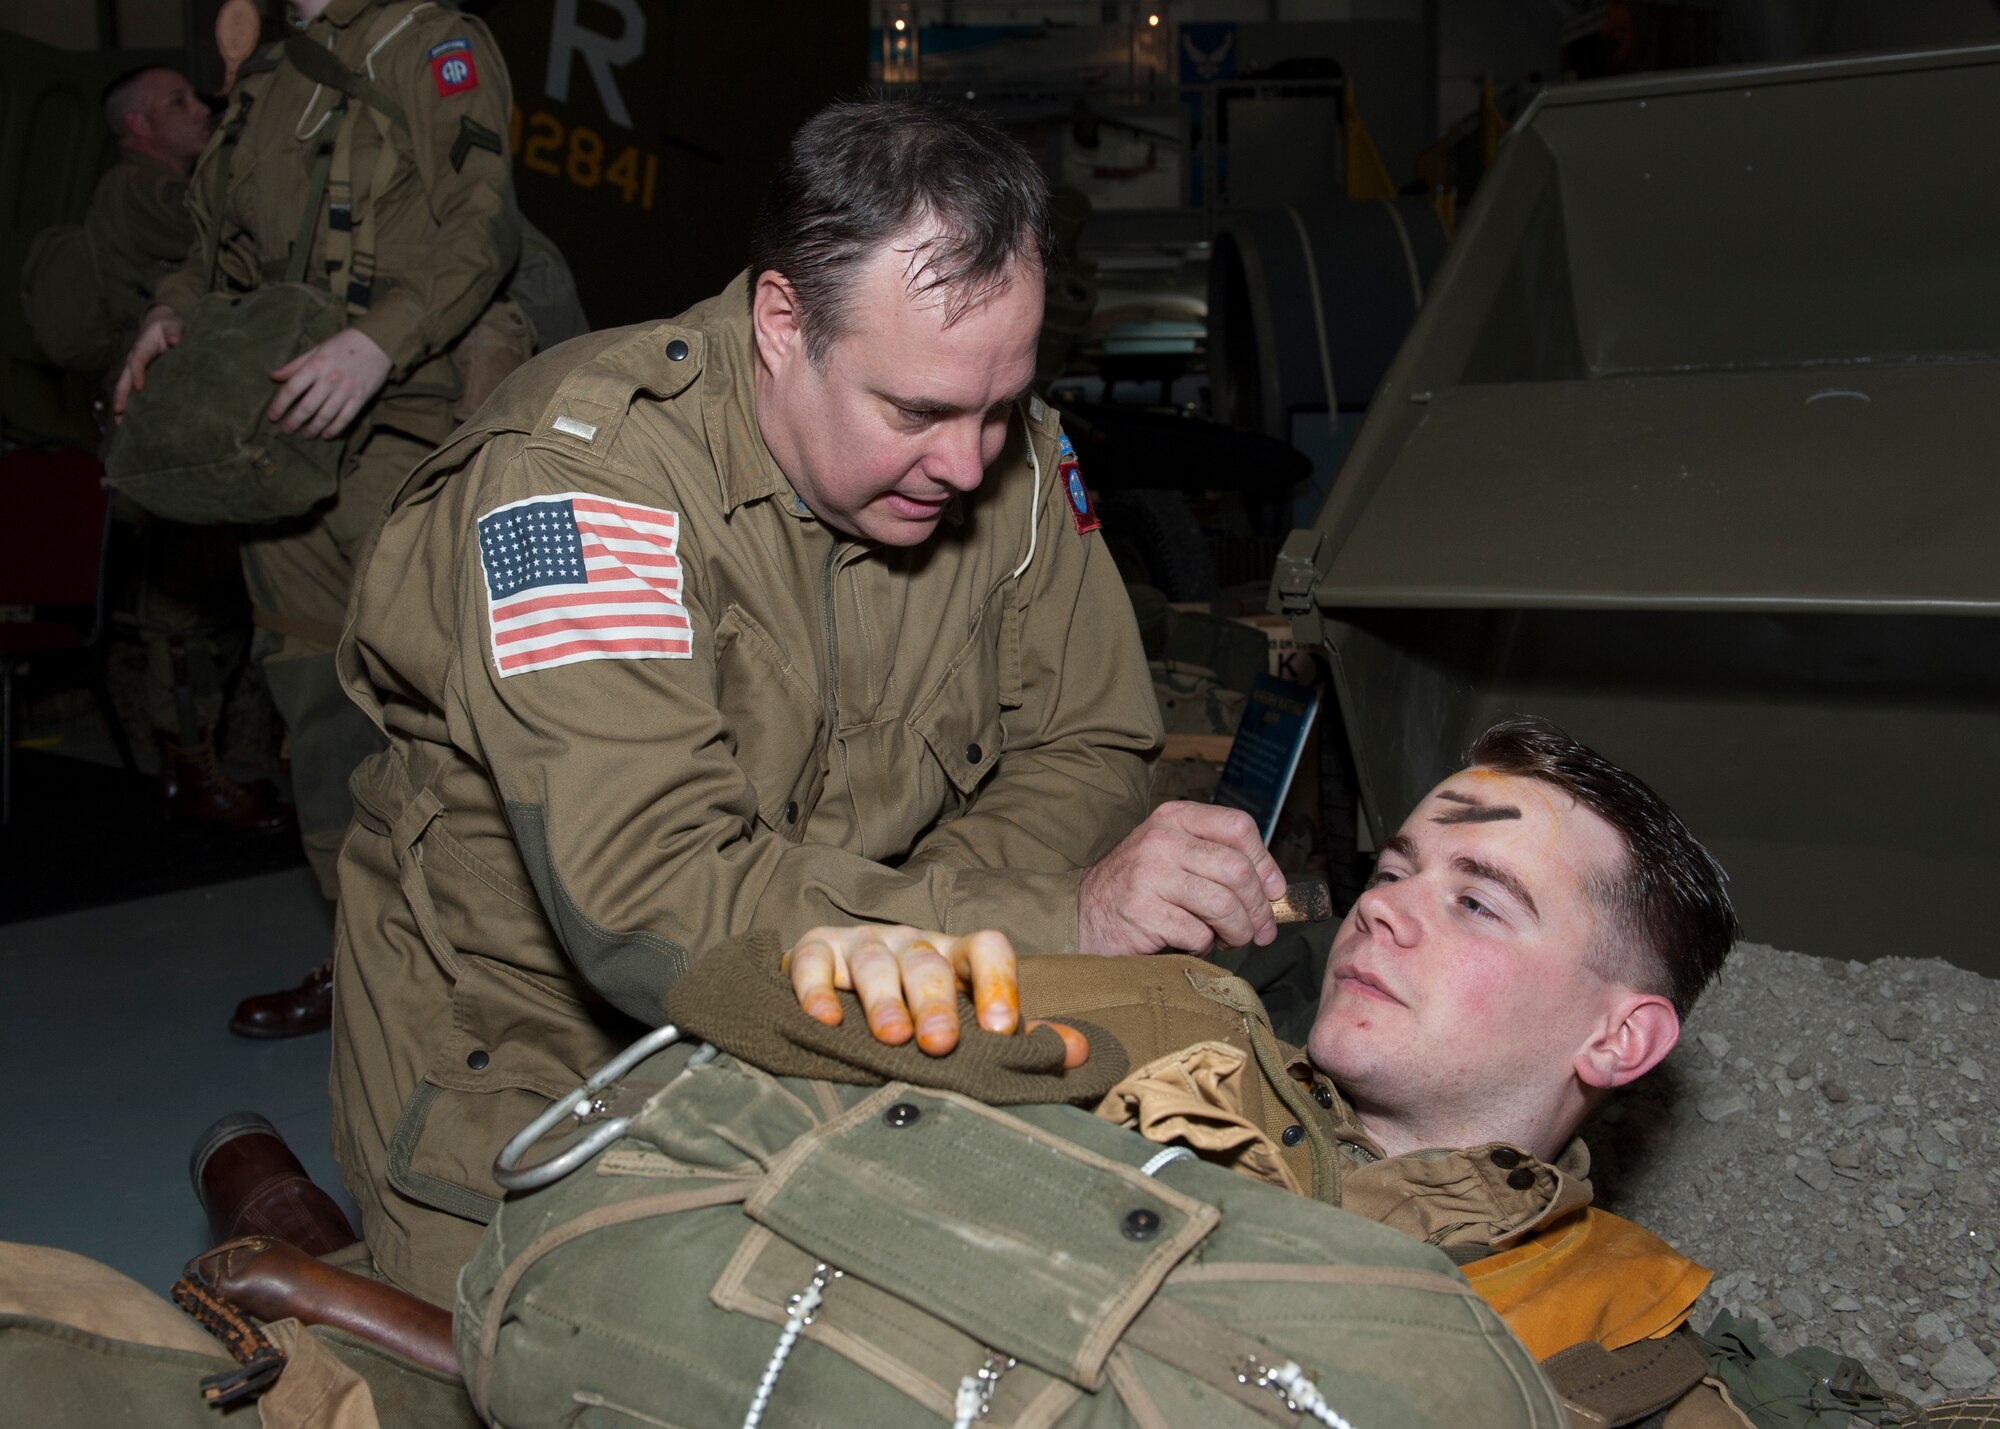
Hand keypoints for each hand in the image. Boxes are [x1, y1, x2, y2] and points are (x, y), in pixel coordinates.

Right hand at [112, 305, 184, 419]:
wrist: (162, 326)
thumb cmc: (169, 327)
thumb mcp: (173, 325)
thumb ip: (174, 331)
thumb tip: (174, 340)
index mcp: (142, 347)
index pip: (137, 361)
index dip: (137, 374)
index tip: (140, 388)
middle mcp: (134, 359)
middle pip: (124, 379)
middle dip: (121, 395)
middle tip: (119, 412)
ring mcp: (135, 369)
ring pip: (125, 388)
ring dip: (122, 405)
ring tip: (120, 423)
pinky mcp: (141, 376)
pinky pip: (132, 391)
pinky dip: (131, 405)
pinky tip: (131, 421)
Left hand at [267, 327, 390, 438]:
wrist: (377, 343)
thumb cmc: (344, 344)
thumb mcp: (317, 349)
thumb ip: (295, 365)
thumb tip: (273, 376)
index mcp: (315, 365)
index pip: (292, 389)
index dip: (279, 405)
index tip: (272, 416)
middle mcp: (329, 379)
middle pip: (307, 407)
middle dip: (294, 421)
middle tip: (286, 430)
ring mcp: (346, 390)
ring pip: (325, 415)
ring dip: (313, 428)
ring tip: (305, 435)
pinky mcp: (360, 398)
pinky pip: (345, 418)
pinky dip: (334, 429)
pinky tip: (326, 435)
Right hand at [783, 924, 1086, 1065]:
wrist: (840, 988)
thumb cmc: (917, 1012)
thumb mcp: (967, 1021)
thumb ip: (1020, 1038)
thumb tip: (1079, 1053)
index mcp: (955, 956)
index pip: (986, 949)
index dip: (998, 982)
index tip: (1003, 1028)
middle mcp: (911, 943)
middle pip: (928, 962)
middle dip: (936, 1002)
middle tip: (941, 1044)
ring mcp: (862, 944)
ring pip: (875, 961)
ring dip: (883, 1000)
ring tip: (892, 1039)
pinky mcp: (815, 951)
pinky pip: (813, 962)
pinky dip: (817, 989)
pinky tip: (826, 1021)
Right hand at [1077, 801, 1285, 955]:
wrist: (1083, 914)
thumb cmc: (1140, 888)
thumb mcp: (1174, 855)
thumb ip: (1217, 860)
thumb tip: (1275, 890)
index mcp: (1174, 818)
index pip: (1239, 826)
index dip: (1265, 863)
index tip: (1274, 892)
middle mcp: (1162, 839)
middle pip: (1238, 869)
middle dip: (1258, 908)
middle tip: (1258, 930)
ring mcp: (1150, 874)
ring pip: (1224, 904)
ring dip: (1238, 931)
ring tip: (1230, 939)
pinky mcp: (1143, 911)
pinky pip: (1198, 933)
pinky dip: (1205, 946)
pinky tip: (1193, 943)